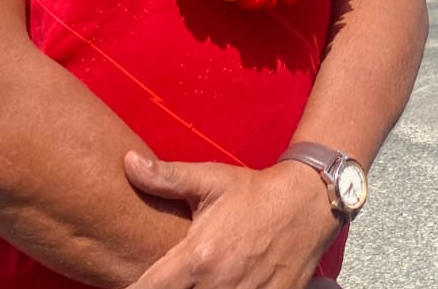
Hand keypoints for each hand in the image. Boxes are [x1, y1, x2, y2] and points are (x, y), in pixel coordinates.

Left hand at [122, 153, 339, 288]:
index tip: (130, 283)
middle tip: (175, 277)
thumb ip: (165, 177)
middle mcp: (219, 283)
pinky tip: (229, 284)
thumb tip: (127, 162)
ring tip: (200, 281)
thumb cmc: (255, 191)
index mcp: (197, 257)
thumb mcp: (210, 179)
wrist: (310, 201)